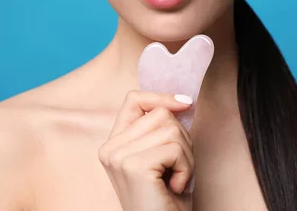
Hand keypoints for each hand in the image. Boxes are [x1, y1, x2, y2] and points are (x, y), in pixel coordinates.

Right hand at [99, 90, 195, 210]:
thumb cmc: (166, 200)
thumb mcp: (162, 157)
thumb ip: (162, 130)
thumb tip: (182, 100)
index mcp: (114, 144)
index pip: (133, 99)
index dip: (161, 96)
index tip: (185, 103)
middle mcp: (109, 148)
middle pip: (160, 114)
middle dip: (181, 139)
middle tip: (176, 168)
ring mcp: (118, 156)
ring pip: (171, 129)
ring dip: (186, 156)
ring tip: (176, 179)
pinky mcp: (132, 166)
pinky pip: (174, 149)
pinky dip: (186, 168)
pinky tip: (176, 187)